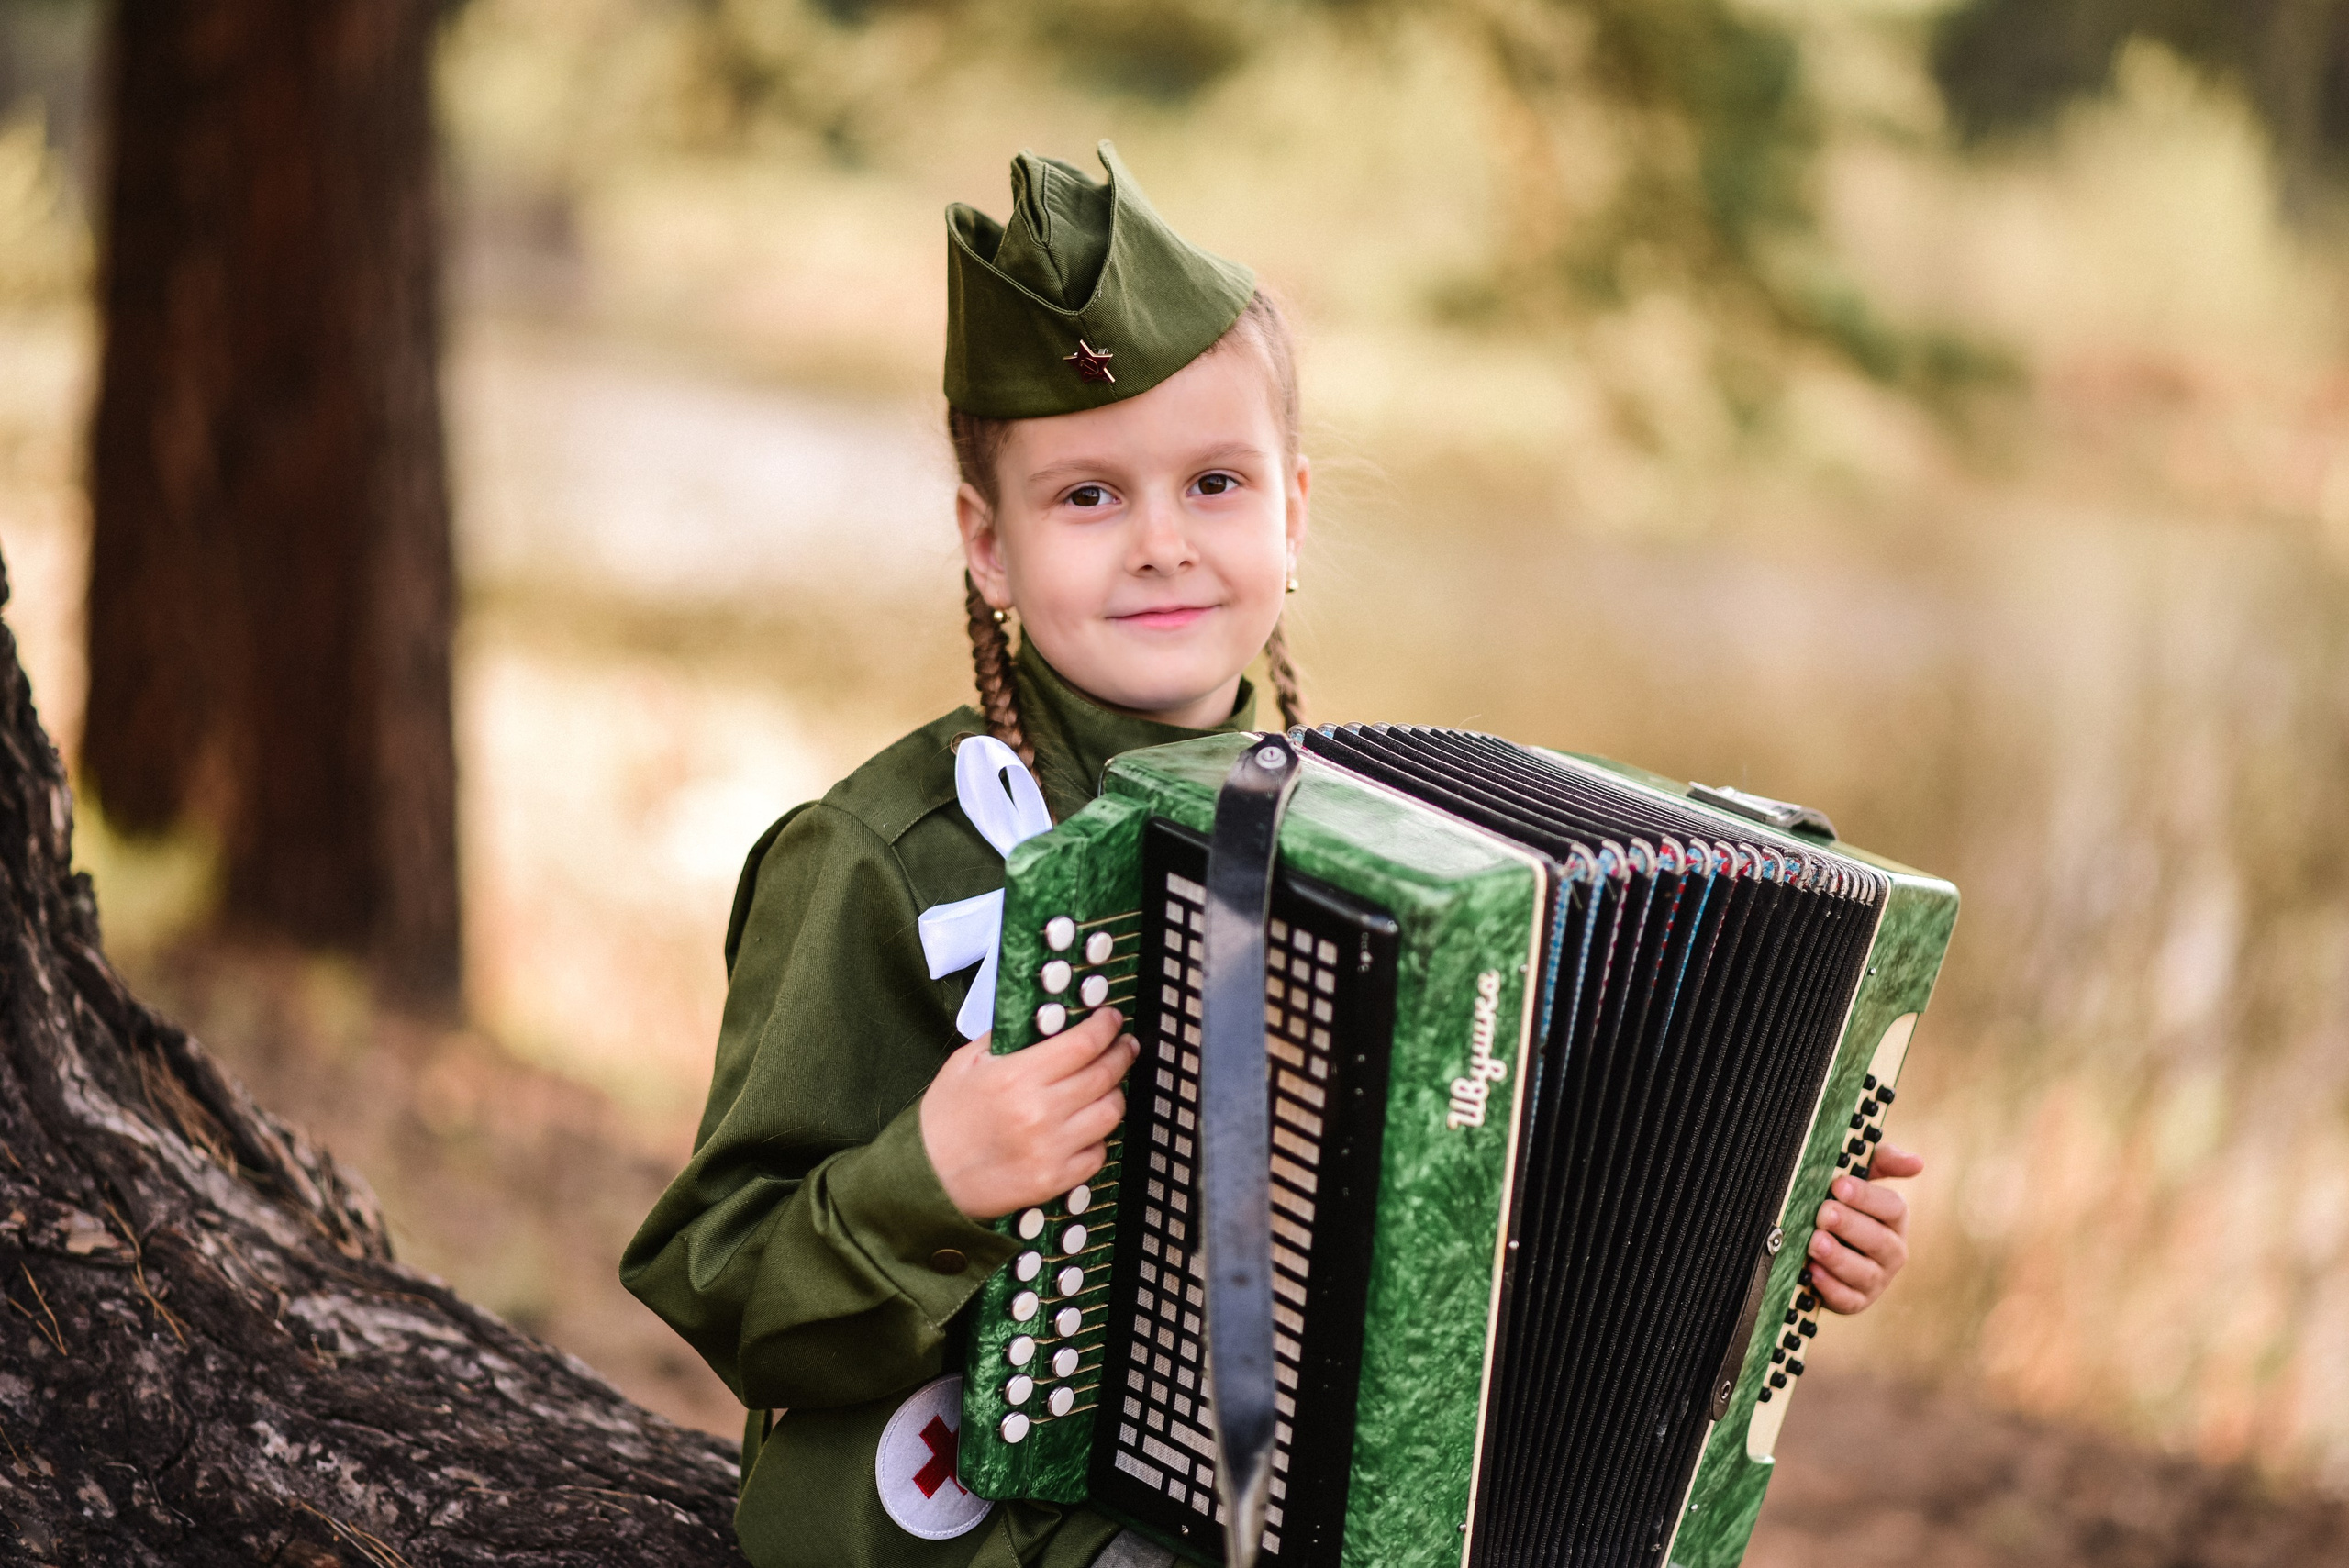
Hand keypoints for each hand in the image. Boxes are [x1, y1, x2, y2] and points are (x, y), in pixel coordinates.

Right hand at [920, 1008, 1137, 1221]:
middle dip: (1121, 1053)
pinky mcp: (1054, 1180)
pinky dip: (1098, 1137)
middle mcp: (1039, 1112)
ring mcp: (1050, 1149)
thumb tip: (1039, 1022)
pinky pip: (1098, 1153)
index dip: (1105, 1026)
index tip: (1111, 1018)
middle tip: (1123, 1045)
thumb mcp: (964, 1064)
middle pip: (1104, 1074)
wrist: (925, 1180)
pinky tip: (1087, 1127)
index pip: (1082, 1043)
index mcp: (1016, 1077)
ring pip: (1111, 1113)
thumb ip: (1003, 1038)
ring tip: (1107, 1086)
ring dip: (1114, 1094)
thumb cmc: (942, 1122)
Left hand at [1806, 1143, 1921, 1313]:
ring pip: (1865, 1273)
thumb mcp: (1861, 1177)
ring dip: (1839, 1258)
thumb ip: (1882, 1161)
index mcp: (1894, 1220)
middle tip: (1823, 1213)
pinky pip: (1847, 1299)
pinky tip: (1813, 1272)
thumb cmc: (1843, 1204)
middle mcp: (1891, 1251)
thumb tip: (1917, 1162)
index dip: (1867, 1197)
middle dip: (1850, 1225)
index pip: (1893, 1208)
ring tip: (1815, 1242)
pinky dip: (1830, 1287)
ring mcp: (1875, 1279)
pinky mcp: (1855, 1301)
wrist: (1817, 1246)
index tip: (1838, 1185)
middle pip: (1879, 1240)